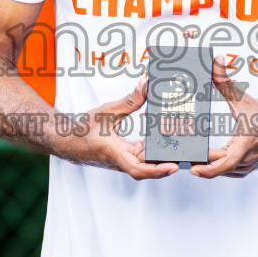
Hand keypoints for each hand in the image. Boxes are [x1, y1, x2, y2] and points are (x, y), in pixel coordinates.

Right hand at [63, 80, 177, 180]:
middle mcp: (122, 160)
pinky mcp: (127, 155)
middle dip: (169, 158)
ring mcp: (125, 159)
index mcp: (115, 153)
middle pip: (149, 164)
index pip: (138, 169)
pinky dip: (155, 148)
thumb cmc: (83, 130)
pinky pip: (144, 154)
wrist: (69, 141)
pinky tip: (166, 138)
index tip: (172, 167)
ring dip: (163, 153)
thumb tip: (145, 85)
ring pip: (148, 160)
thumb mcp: (107, 111)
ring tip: (182, 142)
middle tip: (188, 149)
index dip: (157, 170)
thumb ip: (129, 100)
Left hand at [190, 59, 257, 178]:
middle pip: (218, 167)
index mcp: (246, 143)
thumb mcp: (244, 99)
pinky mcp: (248, 167)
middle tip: (182, 158)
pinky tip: (207, 163)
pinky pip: (229, 172)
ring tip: (191, 160)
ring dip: (208, 167)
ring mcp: (248, 165)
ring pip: (223, 171)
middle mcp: (247, 158)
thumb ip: (226, 81)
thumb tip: (216, 63)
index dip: (207, 169)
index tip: (193, 169)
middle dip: (200, 164)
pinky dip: (217, 169)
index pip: (225, 163)